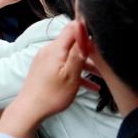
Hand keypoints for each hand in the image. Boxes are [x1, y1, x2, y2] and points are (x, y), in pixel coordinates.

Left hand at [0, 22, 94, 137]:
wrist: (30, 109)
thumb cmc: (52, 93)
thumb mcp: (71, 74)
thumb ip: (78, 52)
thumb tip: (82, 29)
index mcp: (55, 49)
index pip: (72, 29)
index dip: (86, 28)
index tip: (101, 33)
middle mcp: (49, 51)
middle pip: (73, 44)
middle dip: (90, 50)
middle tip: (107, 58)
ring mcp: (46, 60)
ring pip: (71, 57)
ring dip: (87, 65)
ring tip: (104, 75)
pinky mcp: (45, 70)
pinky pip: (64, 67)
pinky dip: (77, 74)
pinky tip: (93, 86)